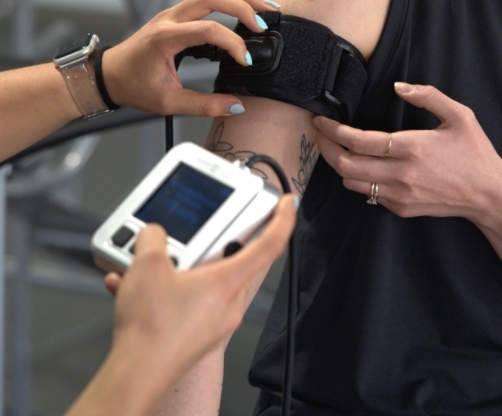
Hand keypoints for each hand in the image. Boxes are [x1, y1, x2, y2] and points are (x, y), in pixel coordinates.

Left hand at [100, 0, 277, 117]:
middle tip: (265, 22)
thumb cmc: (133, 86)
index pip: (209, 30)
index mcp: (166, 38)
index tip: (246, 61)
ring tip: (262, 7)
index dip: (234, 43)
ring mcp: (173, 11)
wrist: (109, 75)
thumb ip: (204, 105)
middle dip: (244, 6)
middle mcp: (170, 18)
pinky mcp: (177, 12)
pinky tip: (241, 4)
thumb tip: (235, 105)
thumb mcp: (168, 102)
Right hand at [104, 195, 295, 383]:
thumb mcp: (147, 265)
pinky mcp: (196, 336)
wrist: (135, 376)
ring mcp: (214, 322)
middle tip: (193, 233)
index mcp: (228, 281)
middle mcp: (228, 303)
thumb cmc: (151, 330)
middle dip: (208, 244)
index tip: (287, 205)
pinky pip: (187, 303)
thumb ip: (153, 238)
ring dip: (177, 270)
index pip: (270, 245)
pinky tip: (135, 289)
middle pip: (231, 260)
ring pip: (203, 282)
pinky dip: (164, 293)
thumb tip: (153, 234)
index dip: (282, 220)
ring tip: (149, 265)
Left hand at [314, 82, 501, 224]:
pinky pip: (369, 194)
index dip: (334, 131)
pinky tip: (361, 165)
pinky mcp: (402, 209)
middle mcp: (402, 174)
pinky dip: (358, 180)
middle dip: (326, 149)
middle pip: (346, 166)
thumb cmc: (475, 153)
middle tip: (319, 135)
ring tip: (335, 149)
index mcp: (413, 147)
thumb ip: (428, 96)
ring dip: (339, 166)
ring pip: (352, 183)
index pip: (359, 141)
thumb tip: (398, 87)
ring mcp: (400, 195)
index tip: (321, 121)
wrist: (490, 196)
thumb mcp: (459, 115)